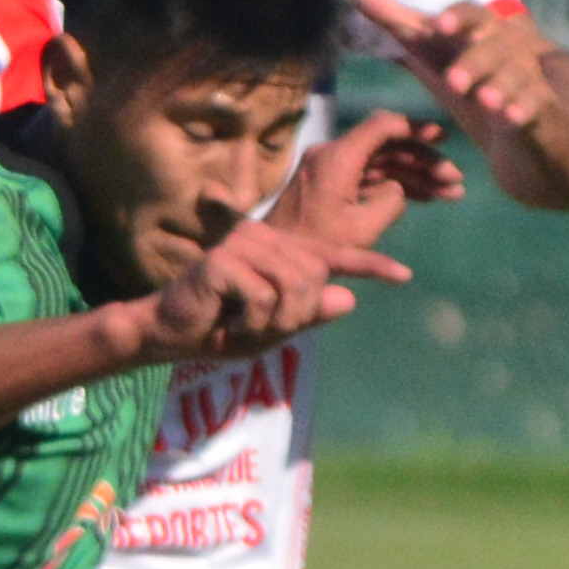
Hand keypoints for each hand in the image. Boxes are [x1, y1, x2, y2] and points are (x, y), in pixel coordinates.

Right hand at [140, 213, 406, 364]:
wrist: (164, 333)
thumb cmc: (216, 329)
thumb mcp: (272, 327)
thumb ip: (308, 312)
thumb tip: (348, 297)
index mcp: (276, 247)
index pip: (330, 255)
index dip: (367, 266)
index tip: (404, 276)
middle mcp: (261, 235)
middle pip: (313, 276)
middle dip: (297, 314)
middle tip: (263, 331)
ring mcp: (242, 243)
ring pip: (294, 286)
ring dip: (275, 321)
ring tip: (245, 329)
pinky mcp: (224, 260)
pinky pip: (264, 296)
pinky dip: (252, 322)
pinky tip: (229, 324)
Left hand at [274, 105, 461, 252]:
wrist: (274, 262)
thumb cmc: (314, 246)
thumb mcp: (361, 229)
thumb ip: (391, 202)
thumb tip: (398, 190)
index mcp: (336, 157)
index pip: (382, 126)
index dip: (416, 128)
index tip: (443, 137)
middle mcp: (331, 155)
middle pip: (387, 145)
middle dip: (424, 161)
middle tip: (455, 180)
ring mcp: (328, 169)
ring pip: (381, 163)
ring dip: (415, 176)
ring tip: (452, 194)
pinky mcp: (328, 185)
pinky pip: (367, 177)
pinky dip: (394, 186)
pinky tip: (427, 198)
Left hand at [346, 0, 558, 140]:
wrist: (513, 113)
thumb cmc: (464, 70)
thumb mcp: (426, 46)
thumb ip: (391, 16)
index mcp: (479, 31)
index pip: (472, 15)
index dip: (458, 18)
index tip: (439, 26)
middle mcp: (506, 48)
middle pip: (496, 45)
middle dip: (475, 60)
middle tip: (455, 80)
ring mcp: (525, 76)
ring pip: (517, 76)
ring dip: (499, 86)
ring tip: (484, 99)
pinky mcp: (539, 105)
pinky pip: (536, 105)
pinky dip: (523, 110)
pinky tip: (512, 118)